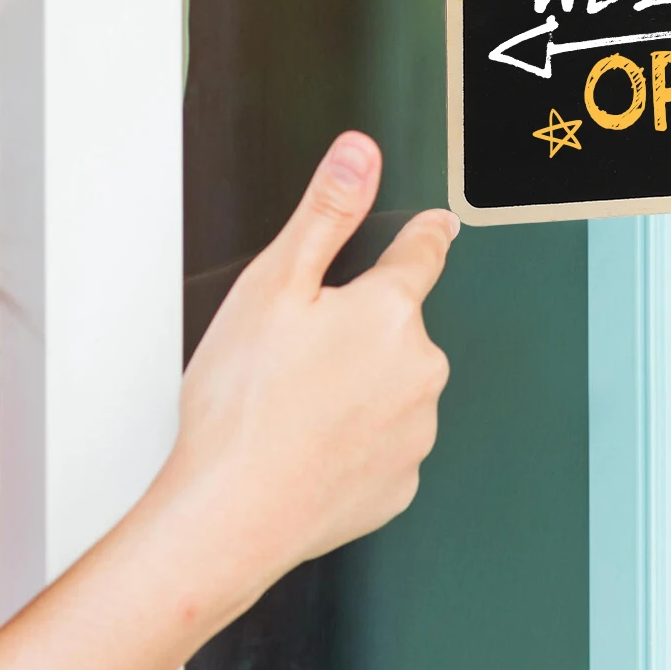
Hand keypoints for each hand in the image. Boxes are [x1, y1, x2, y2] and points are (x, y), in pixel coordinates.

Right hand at [0, 132, 457, 669]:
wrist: (233, 513)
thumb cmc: (243, 408)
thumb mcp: (273, 286)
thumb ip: (325, 213)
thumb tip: (358, 156)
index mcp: (389, 313)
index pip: (421, 255)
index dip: (423, 235)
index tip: (437, 226)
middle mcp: (419, 370)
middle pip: (395, 331)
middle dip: (355, 335)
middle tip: (293, 358)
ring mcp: (416, 432)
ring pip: (390, 391)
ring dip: (355, 391)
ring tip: (292, 409)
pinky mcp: (401, 485)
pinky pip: (382, 447)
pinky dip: (352, 444)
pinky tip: (306, 449)